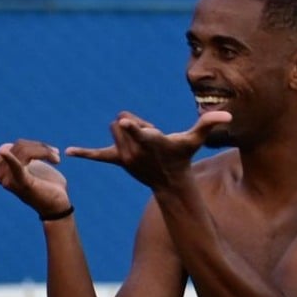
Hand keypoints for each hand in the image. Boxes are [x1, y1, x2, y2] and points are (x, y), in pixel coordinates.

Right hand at [0, 137, 70, 218]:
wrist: (58, 205)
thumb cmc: (46, 184)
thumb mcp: (34, 163)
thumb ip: (19, 153)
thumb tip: (4, 148)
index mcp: (1, 168)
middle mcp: (1, 175)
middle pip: (17, 144)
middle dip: (38, 146)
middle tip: (55, 154)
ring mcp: (10, 180)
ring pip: (24, 150)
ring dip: (45, 150)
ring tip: (57, 159)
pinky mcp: (23, 184)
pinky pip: (17, 167)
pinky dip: (12, 160)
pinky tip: (4, 152)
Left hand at [67, 110, 231, 189]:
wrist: (170, 181)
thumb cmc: (183, 155)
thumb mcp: (195, 140)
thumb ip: (209, 124)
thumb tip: (228, 115)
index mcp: (153, 142)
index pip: (142, 130)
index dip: (135, 126)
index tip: (125, 123)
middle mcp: (136, 150)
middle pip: (122, 121)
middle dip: (133, 123)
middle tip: (149, 137)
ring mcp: (125, 156)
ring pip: (114, 129)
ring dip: (125, 132)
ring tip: (141, 143)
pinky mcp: (117, 160)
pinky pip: (98, 155)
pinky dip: (85, 153)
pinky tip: (68, 152)